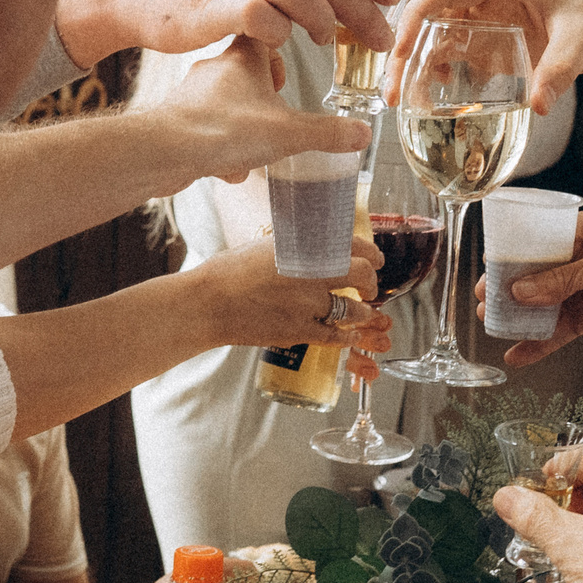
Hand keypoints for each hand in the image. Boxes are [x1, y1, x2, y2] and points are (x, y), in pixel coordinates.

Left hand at [160, 38, 368, 183]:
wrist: (165, 152)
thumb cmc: (223, 130)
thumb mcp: (289, 133)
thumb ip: (328, 133)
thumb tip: (363, 133)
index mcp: (242, 55)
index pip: (264, 29)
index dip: (282, 40)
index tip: (295, 51)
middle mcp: (215, 69)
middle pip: (249, 71)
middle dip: (268, 96)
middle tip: (282, 113)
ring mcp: (193, 96)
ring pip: (230, 105)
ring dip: (246, 127)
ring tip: (256, 149)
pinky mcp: (179, 122)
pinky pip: (210, 130)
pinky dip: (223, 149)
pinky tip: (229, 169)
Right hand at [188, 238, 392, 355]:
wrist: (208, 302)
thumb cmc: (229, 271)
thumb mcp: (266, 246)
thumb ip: (295, 249)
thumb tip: (314, 249)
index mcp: (306, 248)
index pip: (355, 246)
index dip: (371, 253)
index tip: (374, 258)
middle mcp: (313, 274)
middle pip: (363, 275)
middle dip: (372, 281)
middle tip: (370, 285)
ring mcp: (309, 304)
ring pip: (355, 309)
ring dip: (365, 311)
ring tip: (364, 311)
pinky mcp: (300, 331)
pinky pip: (335, 335)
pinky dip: (347, 335)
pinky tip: (350, 335)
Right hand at [390, 0, 582, 117]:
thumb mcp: (582, 42)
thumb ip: (559, 72)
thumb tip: (537, 106)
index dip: (416, 14)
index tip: (401, 49)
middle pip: (430, 16)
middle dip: (406, 51)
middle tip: (393, 91)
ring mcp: (487, 20)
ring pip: (437, 37)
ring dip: (418, 66)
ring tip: (404, 102)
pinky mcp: (492, 41)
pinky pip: (456, 54)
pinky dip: (440, 74)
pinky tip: (437, 97)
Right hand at [481, 210, 582, 366]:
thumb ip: (559, 280)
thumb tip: (520, 291)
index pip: (542, 236)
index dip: (515, 251)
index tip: (491, 265)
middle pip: (538, 271)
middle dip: (511, 286)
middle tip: (486, 298)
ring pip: (545, 302)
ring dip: (521, 315)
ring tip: (495, 324)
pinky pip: (559, 328)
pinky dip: (540, 341)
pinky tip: (520, 353)